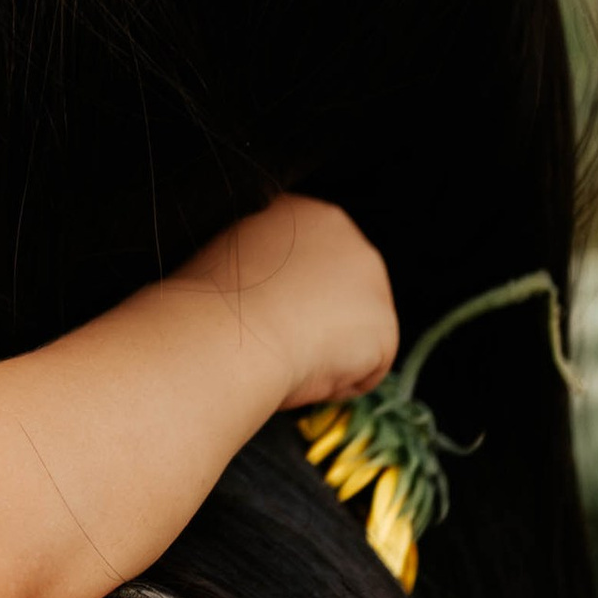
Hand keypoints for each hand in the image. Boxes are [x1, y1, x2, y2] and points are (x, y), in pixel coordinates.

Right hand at [199, 196, 396, 412]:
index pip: (313, 264)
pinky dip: (335, 382)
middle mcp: (350, 238)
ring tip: (283, 354)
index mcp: (306, 215)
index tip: (262, 314)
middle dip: (314, 322)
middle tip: (272, 340)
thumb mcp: (231, 257)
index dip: (288, 297)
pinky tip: (302, 370)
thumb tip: (268, 288)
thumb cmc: (211, 301)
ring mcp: (374, 282)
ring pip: (353, 334)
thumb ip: (264, 261)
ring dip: (324, 352)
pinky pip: (364, 370)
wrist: (227, 331)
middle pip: (340, 297)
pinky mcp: (385, 328)